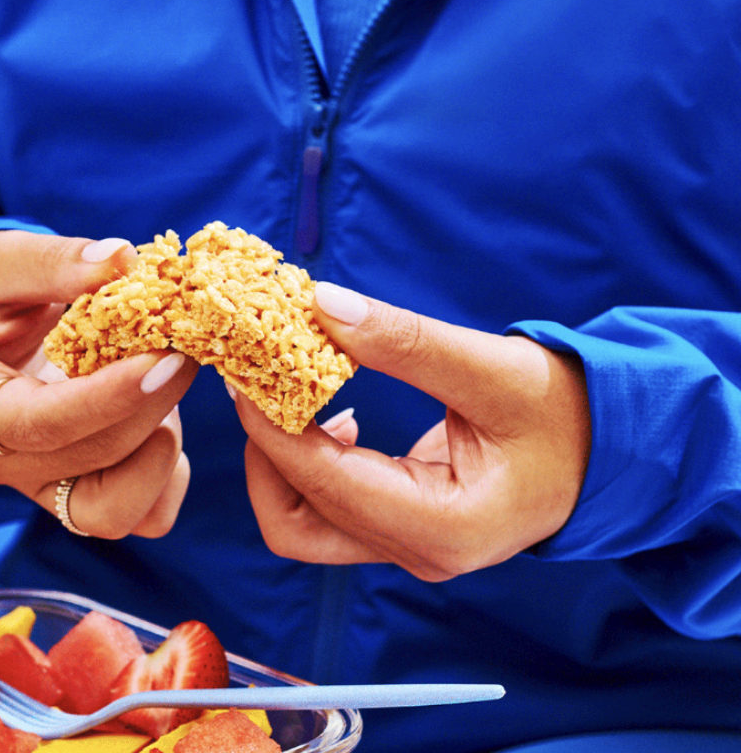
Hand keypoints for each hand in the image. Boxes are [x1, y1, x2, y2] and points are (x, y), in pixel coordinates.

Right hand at [0, 230, 199, 538]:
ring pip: (111, 509)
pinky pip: (134, 513)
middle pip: (85, 460)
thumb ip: (52, 262)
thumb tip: (124, 259)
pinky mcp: (69, 495)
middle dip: (150, 406)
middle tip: (187, 348)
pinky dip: (164, 477)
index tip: (164, 359)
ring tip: (162, 387)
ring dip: (158, 453)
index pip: (34, 423)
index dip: (107, 399)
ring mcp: (29, 486)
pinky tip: (162, 420)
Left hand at [236, 282, 589, 580]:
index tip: (241, 369)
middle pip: (293, 520)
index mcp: (445, 529)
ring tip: (291, 390)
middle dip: (263, 450)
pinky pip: (328, 507)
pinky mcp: (401, 529)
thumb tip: (319, 303)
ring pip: (302, 521)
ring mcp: (408, 548)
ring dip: (280, 457)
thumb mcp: (497, 369)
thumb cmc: (570, 411)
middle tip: (256, 380)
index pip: (323, 486)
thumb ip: (406, 341)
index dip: (269, 428)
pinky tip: (326, 411)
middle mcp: (419, 553)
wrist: (615, 446)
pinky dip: (307, 461)